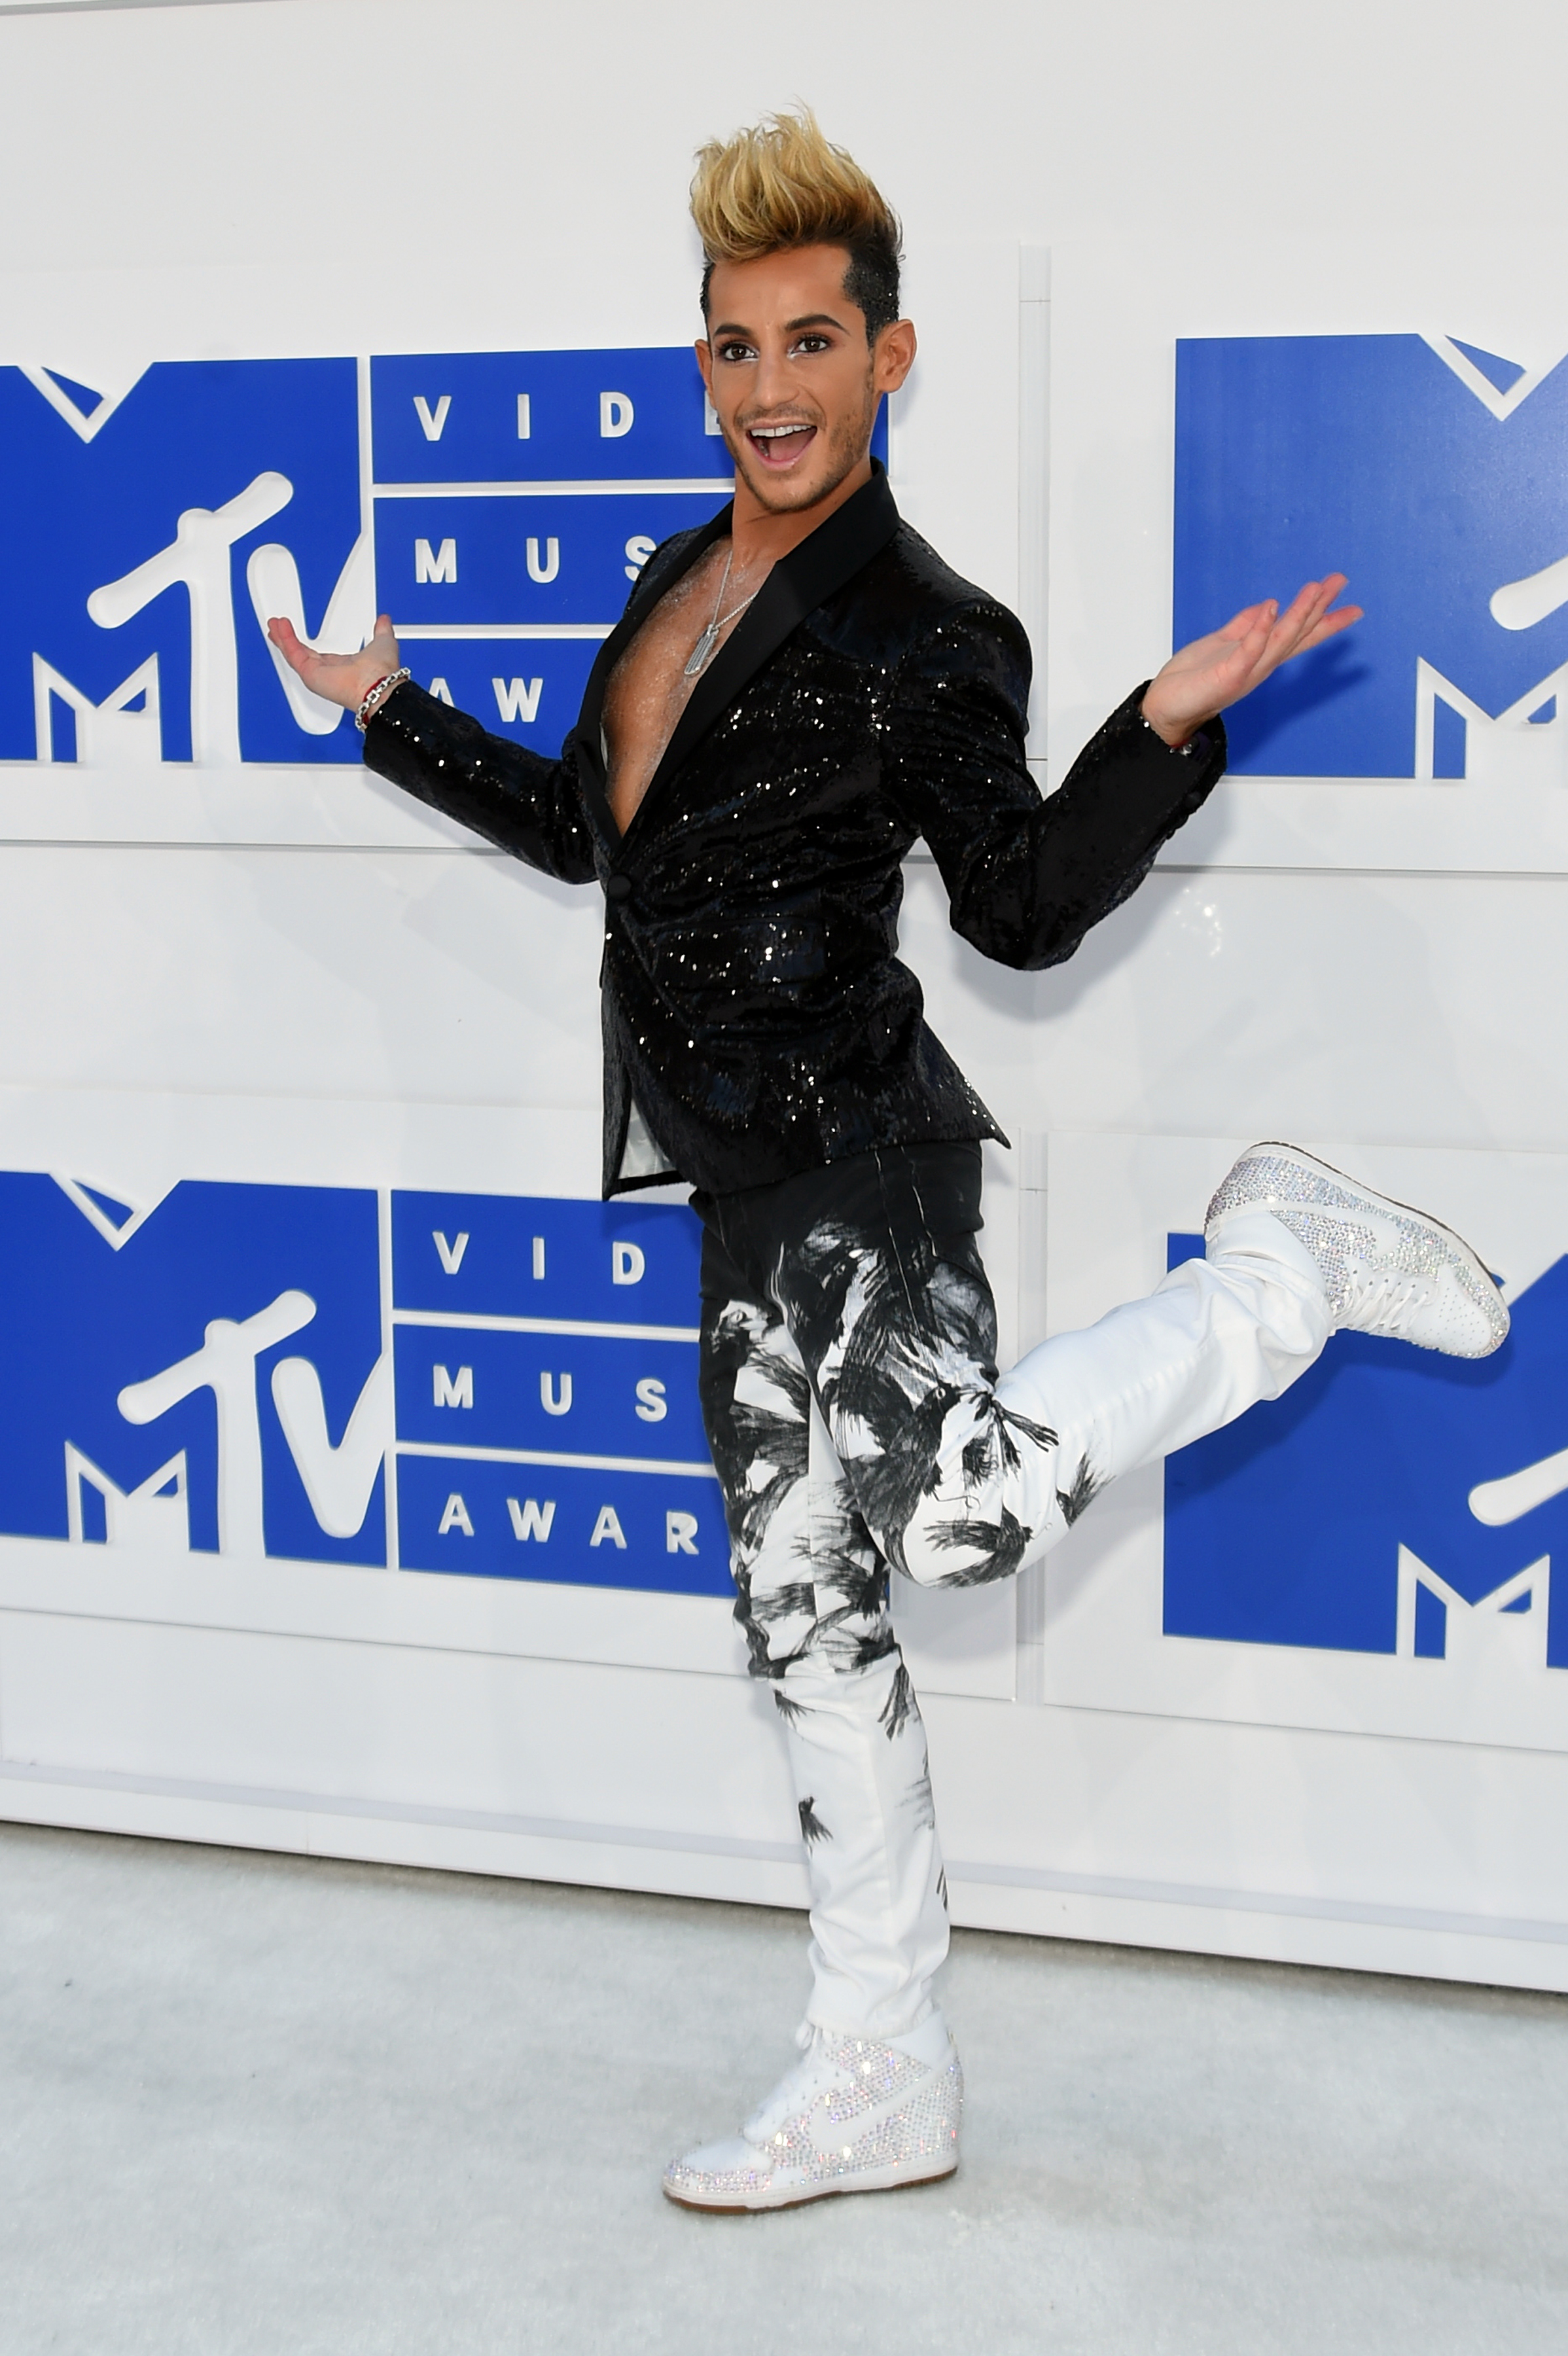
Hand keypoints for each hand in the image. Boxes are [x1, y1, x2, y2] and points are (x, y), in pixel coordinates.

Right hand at [266, 611, 401, 712]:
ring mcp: (318, 675)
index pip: (317, 653)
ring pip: (294, 654)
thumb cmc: (382, 673)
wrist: (378, 686)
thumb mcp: (383, 642)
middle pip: (301, 654)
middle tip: (279, 628)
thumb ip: (381, 630)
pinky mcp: (310, 675)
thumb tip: (384, 621)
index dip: (306, 643)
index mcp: (342, 666)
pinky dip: (286, 640)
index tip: (298, 633)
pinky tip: (281, 628)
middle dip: (287, 640)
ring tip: (274, 624)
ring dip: (282, 638)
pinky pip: (293, 655)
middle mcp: (328, 673)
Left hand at [1141, 575, 1361, 748]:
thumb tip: (1267, 606)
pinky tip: (1271, 608)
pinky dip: (1261, 630)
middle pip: (1296, 633)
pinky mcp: (1228, 676)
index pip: (1298, 635)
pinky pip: (1248, 650)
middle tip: (1339, 582)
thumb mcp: (1221, 644)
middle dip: (1319, 608)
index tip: (1351, 606)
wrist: (1166, 708)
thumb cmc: (1191, 681)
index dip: (1324, 620)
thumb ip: (1244, 626)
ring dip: (1298, 613)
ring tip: (1315, 589)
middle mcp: (1260, 665)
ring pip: (1280, 640)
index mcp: (1260, 656)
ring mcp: (1246, 671)